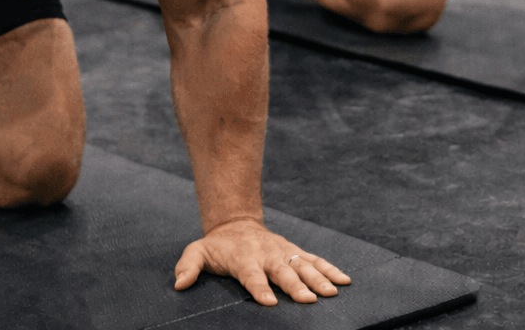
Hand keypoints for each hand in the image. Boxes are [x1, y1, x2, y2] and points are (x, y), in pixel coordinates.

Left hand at [175, 218, 350, 305]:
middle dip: (296, 286)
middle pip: (283, 272)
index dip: (259, 288)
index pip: (251, 276)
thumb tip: (179, 284)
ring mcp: (284, 253)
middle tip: (309, 300)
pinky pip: (315, 260)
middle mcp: (267, 255)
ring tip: (332, 292)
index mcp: (244, 258)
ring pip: (304, 265)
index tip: (269, 302)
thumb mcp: (197, 251)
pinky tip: (345, 280)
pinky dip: (331, 269)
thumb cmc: (217, 247)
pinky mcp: (295, 252)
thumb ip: (188, 266)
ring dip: (319, 279)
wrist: (236, 224)